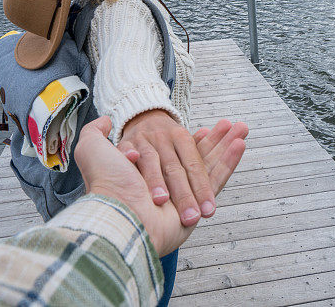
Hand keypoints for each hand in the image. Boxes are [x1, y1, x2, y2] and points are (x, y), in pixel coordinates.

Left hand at [75, 116, 247, 255]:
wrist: (119, 213)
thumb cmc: (106, 180)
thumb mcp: (91, 148)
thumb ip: (97, 132)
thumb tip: (106, 121)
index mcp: (147, 172)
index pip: (174, 152)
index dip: (192, 140)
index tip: (204, 130)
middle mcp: (166, 184)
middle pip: (197, 156)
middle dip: (216, 140)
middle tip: (234, 124)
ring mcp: (183, 194)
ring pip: (209, 164)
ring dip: (227, 145)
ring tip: (243, 127)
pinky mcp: (197, 203)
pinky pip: (216, 177)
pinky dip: (230, 161)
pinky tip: (241, 143)